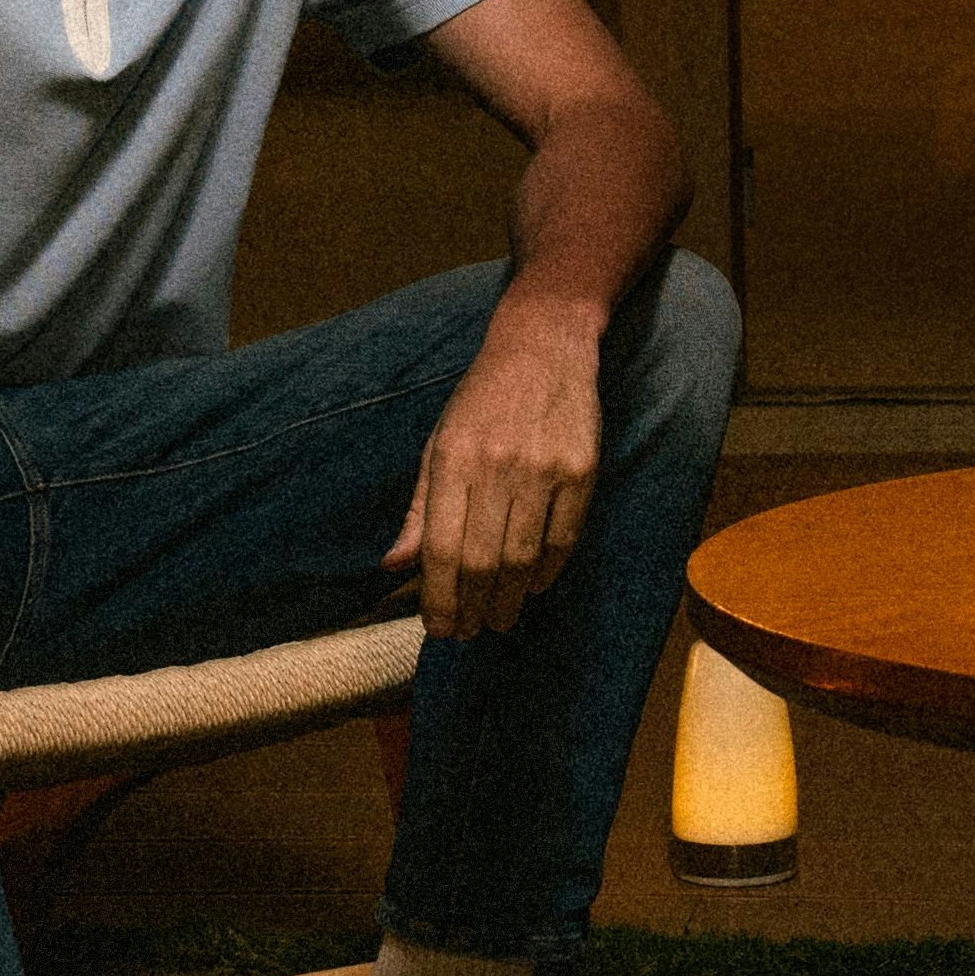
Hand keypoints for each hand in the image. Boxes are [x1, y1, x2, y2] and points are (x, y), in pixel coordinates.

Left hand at [383, 320, 605, 640]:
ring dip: (508, 599)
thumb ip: (419, 510)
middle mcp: (496, 466)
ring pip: (523, 557)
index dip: (438, 598)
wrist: (543, 344)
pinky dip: (547, 572)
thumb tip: (393, 566)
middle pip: (481, 561)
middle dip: (472, 608)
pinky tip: (533, 587)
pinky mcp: (580, 469)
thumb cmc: (482, 399)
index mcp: (452, 459)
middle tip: (468, 631)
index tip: (439, 628)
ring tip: (497, 618)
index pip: (442, 549)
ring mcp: (542, 468)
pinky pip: (564, 538)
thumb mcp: (438, 444)